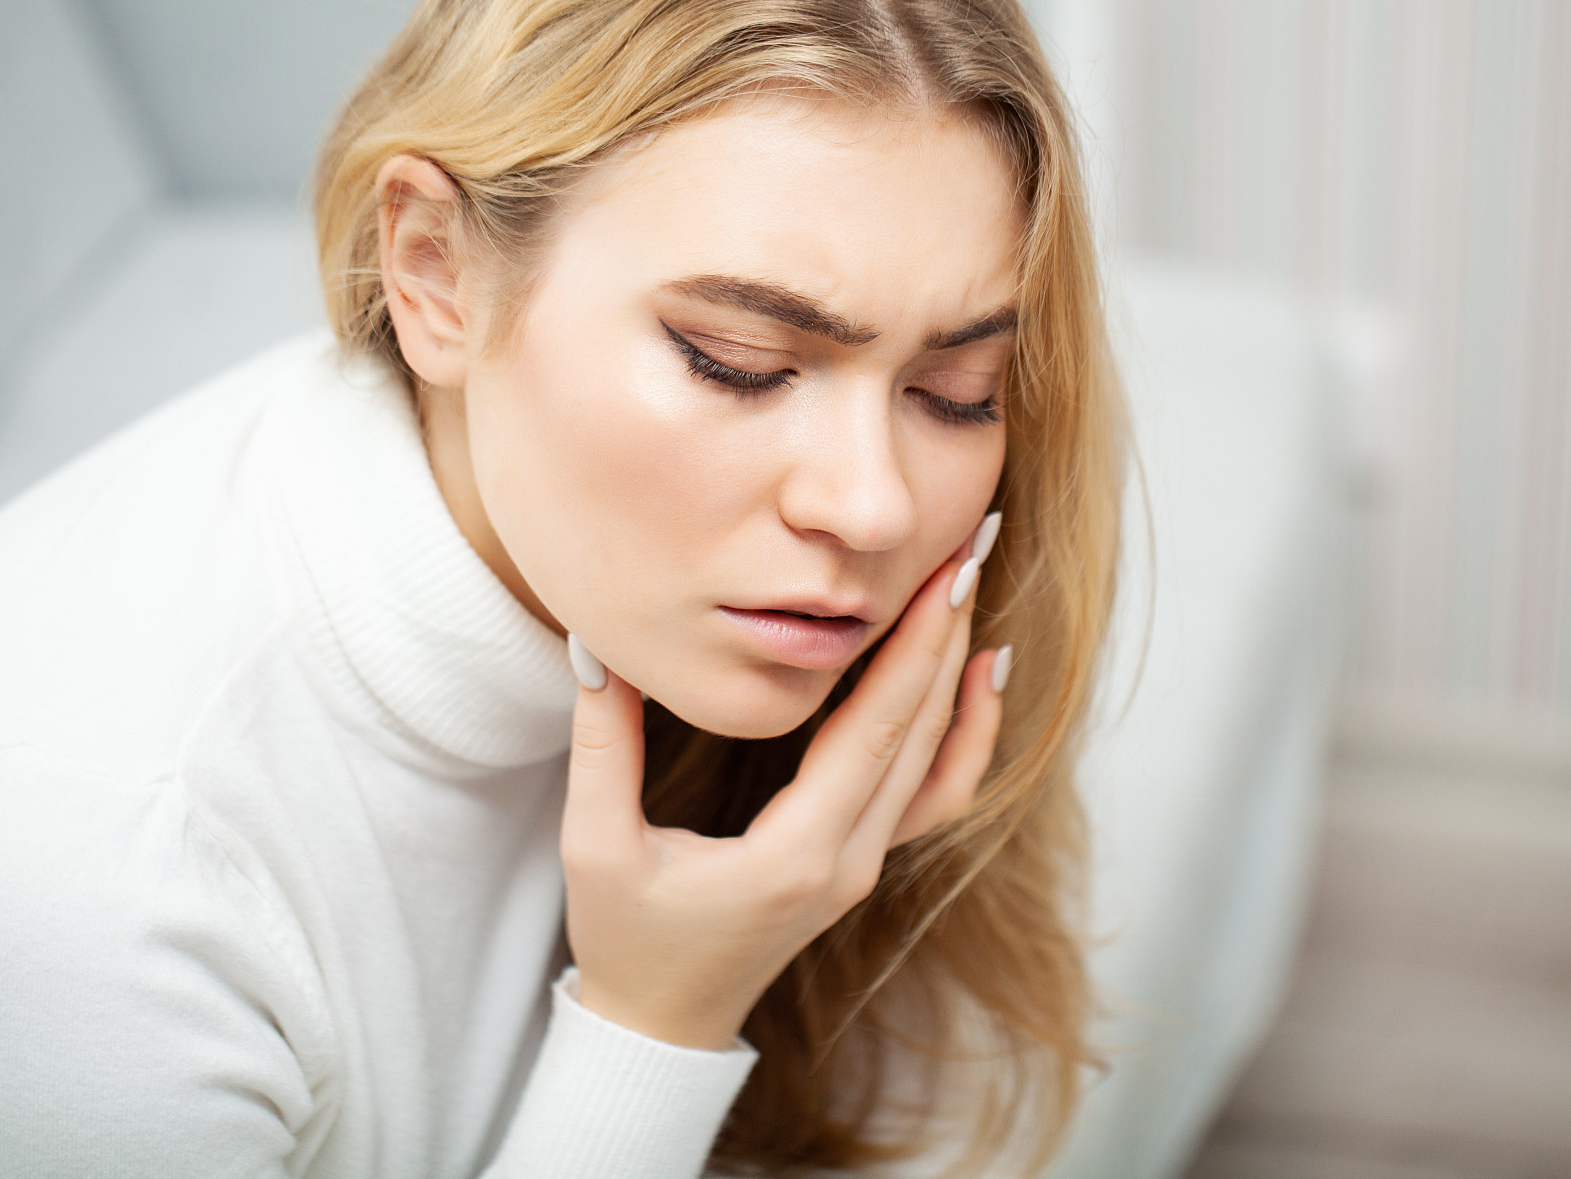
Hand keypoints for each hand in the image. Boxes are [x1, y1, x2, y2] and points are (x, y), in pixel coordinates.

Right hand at [558, 536, 1007, 1050]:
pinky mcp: (859, 863)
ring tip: (972, 593)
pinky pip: (934, 794)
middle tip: (971, 545)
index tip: (941, 572)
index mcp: (793, 854)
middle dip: (948, 632)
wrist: (660, 1024)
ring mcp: (862, 865)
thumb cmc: (627, 940)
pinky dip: (964, 735)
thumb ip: (601, 744)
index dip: (914, 646)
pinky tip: (977, 676)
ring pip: (937, 760)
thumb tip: (593, 646)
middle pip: (920, 732)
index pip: (875, 732)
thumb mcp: (595, 845)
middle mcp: (847, 860)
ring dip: (958, 673)